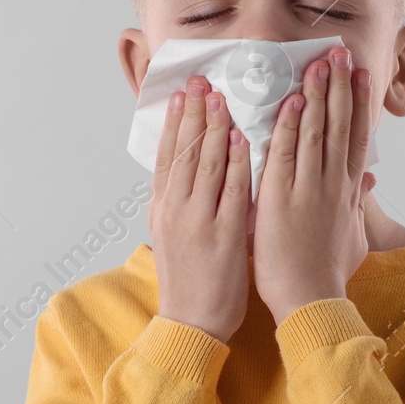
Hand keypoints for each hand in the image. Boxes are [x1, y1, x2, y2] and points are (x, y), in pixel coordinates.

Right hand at [148, 76, 251, 342]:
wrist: (191, 322)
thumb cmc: (188, 282)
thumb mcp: (171, 236)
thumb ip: (177, 203)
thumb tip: (182, 174)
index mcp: (162, 209)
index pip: (167, 156)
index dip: (175, 122)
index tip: (182, 93)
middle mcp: (175, 210)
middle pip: (184, 152)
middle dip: (194, 113)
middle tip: (202, 81)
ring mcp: (198, 221)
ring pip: (206, 164)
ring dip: (214, 127)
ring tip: (220, 97)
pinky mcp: (224, 235)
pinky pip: (232, 191)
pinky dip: (237, 162)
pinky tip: (242, 138)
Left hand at [252, 45, 374, 324]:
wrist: (311, 301)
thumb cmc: (328, 274)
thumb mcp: (353, 237)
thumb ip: (358, 206)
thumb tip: (369, 184)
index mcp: (347, 192)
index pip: (357, 138)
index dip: (359, 103)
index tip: (361, 75)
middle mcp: (332, 186)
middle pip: (339, 126)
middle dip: (339, 87)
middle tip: (339, 53)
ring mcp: (309, 191)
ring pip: (315, 134)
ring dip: (316, 96)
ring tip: (319, 64)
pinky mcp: (282, 201)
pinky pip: (285, 156)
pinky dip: (289, 128)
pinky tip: (292, 102)